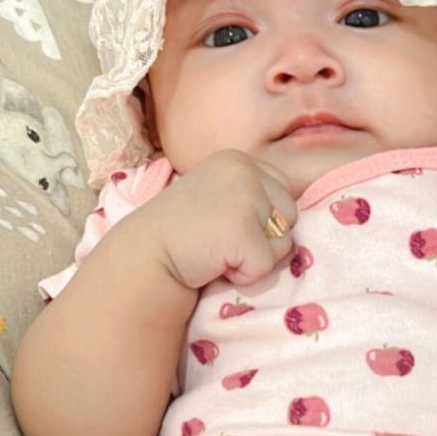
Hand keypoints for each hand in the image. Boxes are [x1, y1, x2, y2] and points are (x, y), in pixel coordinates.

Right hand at [134, 149, 297, 293]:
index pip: (285, 195)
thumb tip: (293, 216)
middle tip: (221, 240)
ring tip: (218, 250)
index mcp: (240, 160)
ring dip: (255, 258)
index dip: (261, 221)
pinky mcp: (241, 231)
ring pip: (284, 242)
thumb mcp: (220, 196)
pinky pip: (266, 266)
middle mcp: (245, 170)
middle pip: (290, 216)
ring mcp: (244, 198)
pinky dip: (243, 275)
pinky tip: (214, 263)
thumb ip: (253, 196)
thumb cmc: (183, 234)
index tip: (225, 226)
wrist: (143, 256)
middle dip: (263, 239)